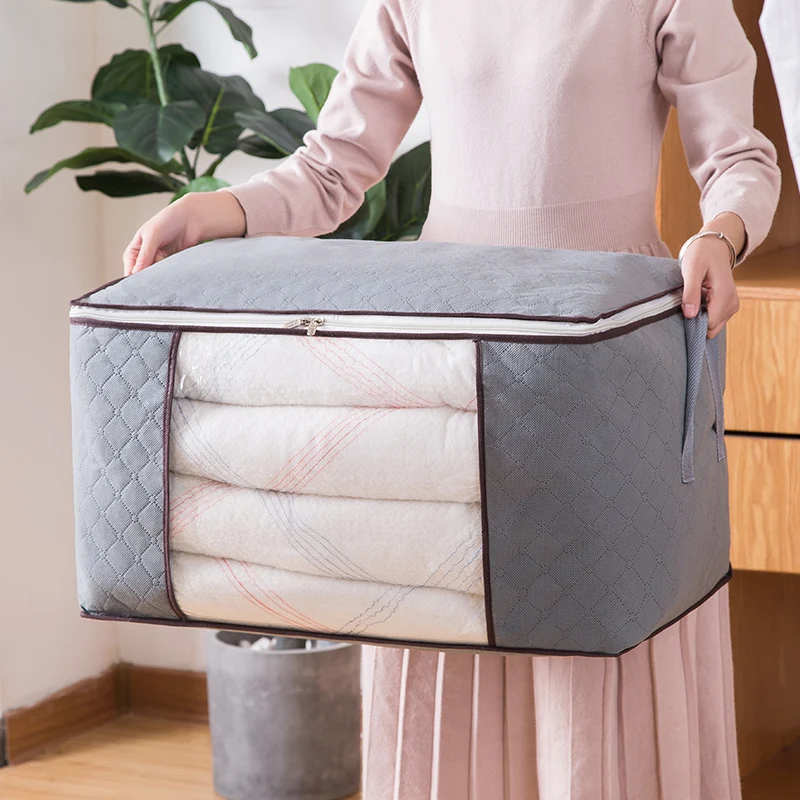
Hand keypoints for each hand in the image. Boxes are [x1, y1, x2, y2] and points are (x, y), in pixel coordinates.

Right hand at [123, 190, 246, 275]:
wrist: (191, 219)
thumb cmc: (168, 221)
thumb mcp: (152, 236)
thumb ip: (145, 255)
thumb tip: (135, 272)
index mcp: (134, 252)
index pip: (130, 271)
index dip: (134, 280)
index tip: (141, 286)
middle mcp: (145, 260)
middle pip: (144, 277)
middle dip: (151, 279)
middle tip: (158, 279)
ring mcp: (159, 264)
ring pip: (158, 278)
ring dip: (163, 276)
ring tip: (168, 267)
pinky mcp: (172, 266)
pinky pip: (169, 276)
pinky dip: (172, 274)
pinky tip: (175, 270)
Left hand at [680, 213, 744, 338]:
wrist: (714, 246)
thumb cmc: (701, 255)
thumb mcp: (691, 270)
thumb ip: (691, 292)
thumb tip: (690, 315)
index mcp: (725, 295)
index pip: (709, 324)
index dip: (693, 322)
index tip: (683, 311)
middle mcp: (732, 303)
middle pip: (711, 328)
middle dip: (696, 321)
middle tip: (687, 304)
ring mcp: (732, 306)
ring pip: (712, 326)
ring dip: (699, 317)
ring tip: (693, 300)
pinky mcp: (728, 306)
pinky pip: (714, 320)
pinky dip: (703, 314)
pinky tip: (698, 302)